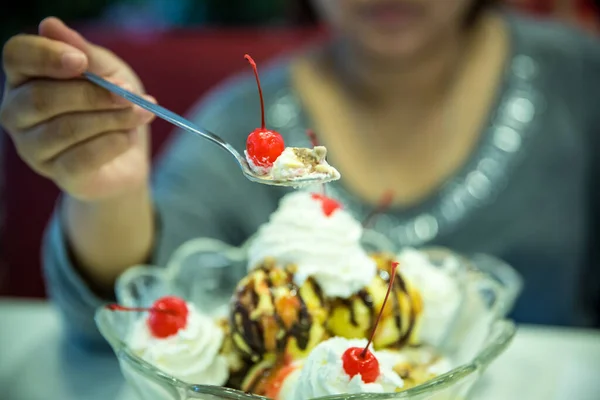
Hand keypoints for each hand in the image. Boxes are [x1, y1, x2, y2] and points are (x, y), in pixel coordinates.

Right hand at [0, 17, 155, 201]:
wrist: (127, 157)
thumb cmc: (113, 106)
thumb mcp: (109, 72)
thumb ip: (86, 53)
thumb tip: (51, 25)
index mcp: (25, 77)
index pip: (16, 56)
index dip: (46, 56)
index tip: (82, 61)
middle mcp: (18, 112)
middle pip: (42, 98)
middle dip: (93, 94)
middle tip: (129, 92)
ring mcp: (32, 147)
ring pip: (65, 129)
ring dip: (111, 118)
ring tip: (141, 113)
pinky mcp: (56, 174)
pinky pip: (80, 158)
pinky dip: (112, 144)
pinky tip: (127, 138)